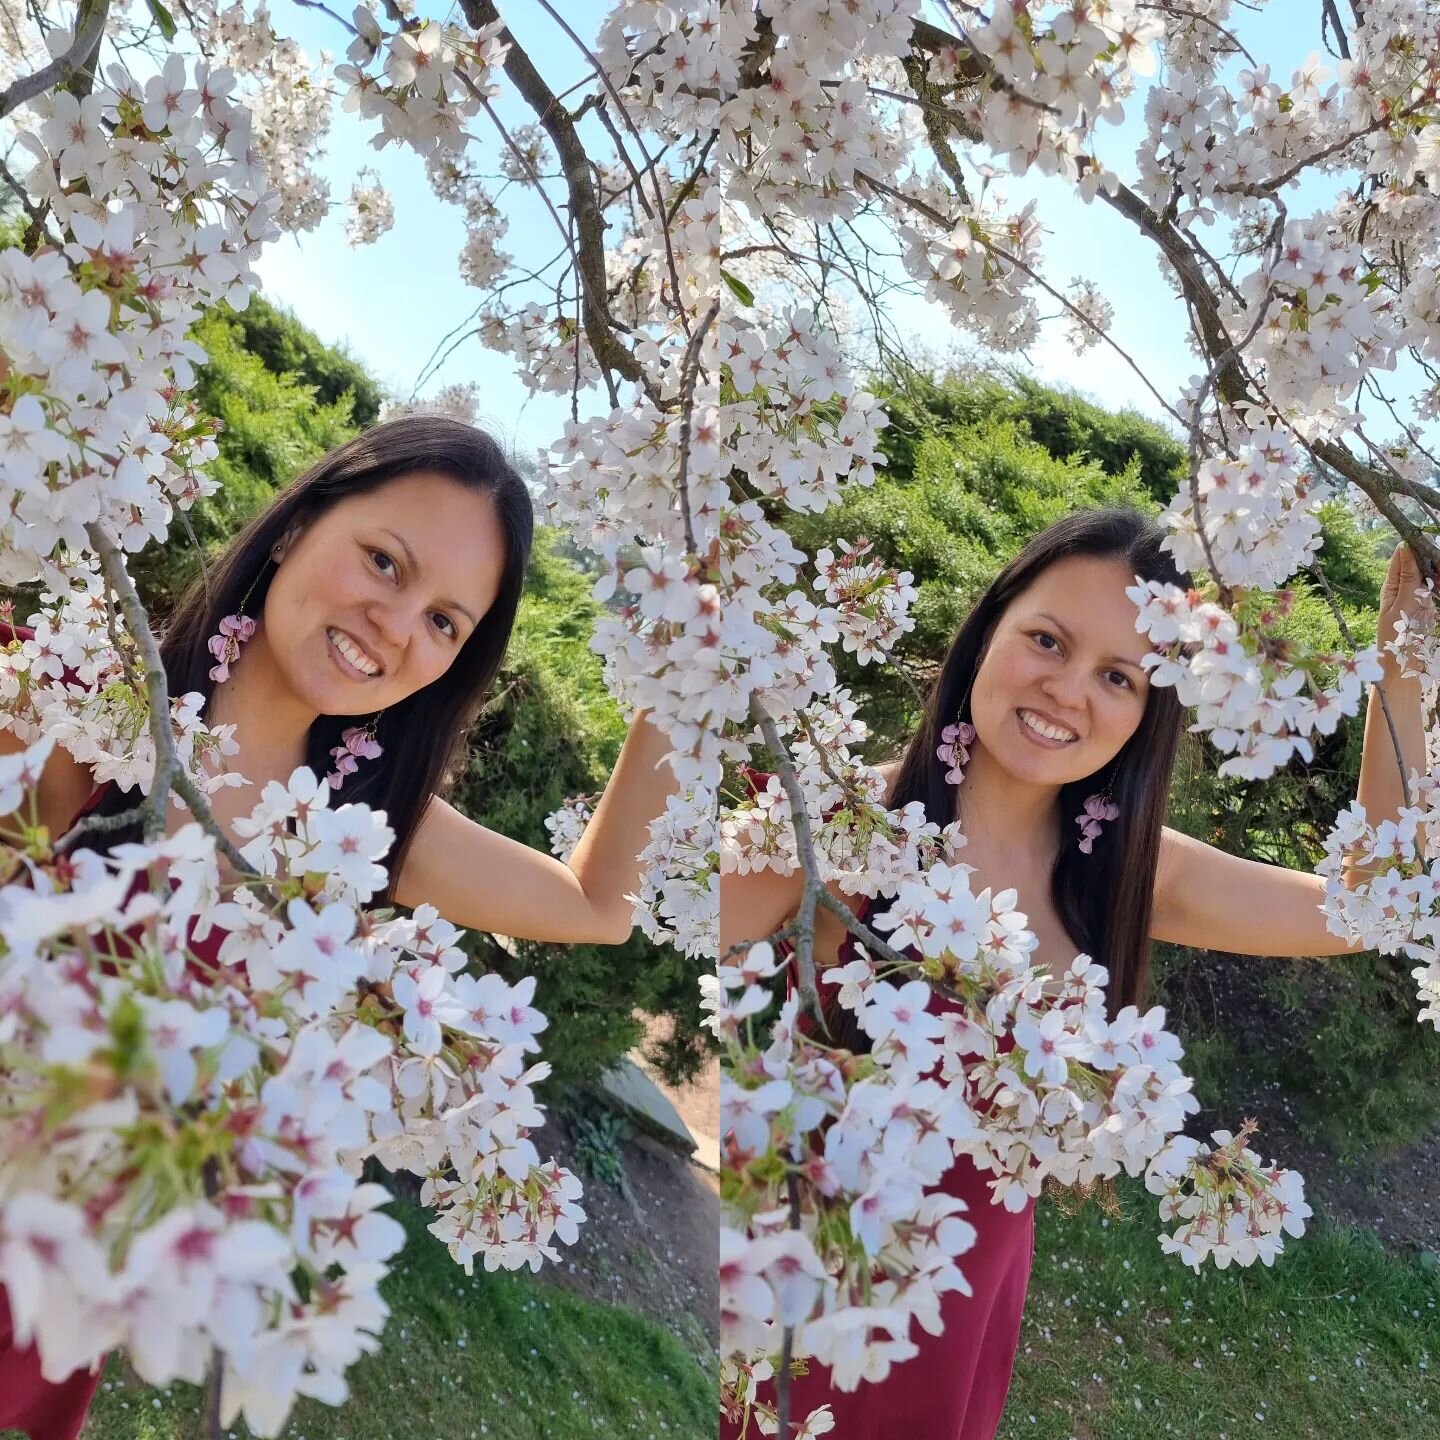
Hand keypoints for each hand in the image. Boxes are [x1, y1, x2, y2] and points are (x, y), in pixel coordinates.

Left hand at [1377, 541, 1434, 655]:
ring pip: (1432, 575)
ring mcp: (1421, 597)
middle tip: (1438, 542)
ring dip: (1437, 568)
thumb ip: (1407, 577)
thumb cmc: (1397, 638)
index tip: (1426, 532)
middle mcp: (1406, 589)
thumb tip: (1405, 547)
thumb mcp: (1402, 604)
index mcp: (1392, 585)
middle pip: (1421, 564)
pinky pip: (1437, 589)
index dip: (1414, 543)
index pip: (1403, 556)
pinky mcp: (1432, 607)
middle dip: (1431, 554)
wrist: (1406, 669)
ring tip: (1438, 561)